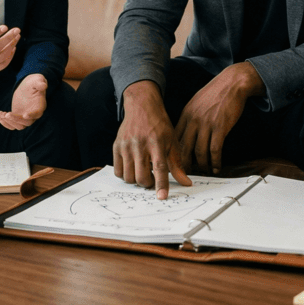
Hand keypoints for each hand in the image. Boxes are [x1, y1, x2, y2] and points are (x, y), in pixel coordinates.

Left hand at [0, 74, 46, 130]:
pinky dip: (4, 122)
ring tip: (0, 113)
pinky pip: (11, 125)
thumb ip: (40, 83)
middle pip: (26, 123)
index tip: (24, 115)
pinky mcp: (17, 118)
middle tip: (7, 114)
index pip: (37, 113)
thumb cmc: (34, 82)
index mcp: (40, 106)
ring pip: (19, 126)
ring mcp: (25, 118)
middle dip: (16, 119)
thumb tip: (44, 85)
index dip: (32, 115)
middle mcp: (33, 115)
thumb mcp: (37, 80)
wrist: (27, 86)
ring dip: (9, 122)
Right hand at [113, 82, 190, 198]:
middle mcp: (140, 144)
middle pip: (141, 177)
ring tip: (142, 170)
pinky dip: (125, 174)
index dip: (161, 184)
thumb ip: (177, 165)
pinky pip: (118, 171)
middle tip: (151, 177)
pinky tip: (132, 166)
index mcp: (157, 143)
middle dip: (147, 183)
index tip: (162, 197)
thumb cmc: (160, 126)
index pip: (160, 168)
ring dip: (136, 180)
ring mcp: (126, 146)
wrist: (142, 107)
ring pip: (128, 177)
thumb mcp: (172, 142)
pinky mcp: (116, 146)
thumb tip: (186, 183)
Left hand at [175, 62, 261, 174]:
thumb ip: (189, 117)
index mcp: (186, 115)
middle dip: (185, 164)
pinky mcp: (220, 127)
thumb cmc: (215, 93)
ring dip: (202, 165)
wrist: (232, 83)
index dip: (175, 153)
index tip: (176, 163)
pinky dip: (215, 161)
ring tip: (205, 172)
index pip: (175, 139)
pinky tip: (217, 167)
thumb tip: (184, 133)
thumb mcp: (196, 102)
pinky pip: (215, 150)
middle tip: (188, 174)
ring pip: (199, 152)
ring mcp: (206, 124)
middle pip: (184, 148)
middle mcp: (193, 121)